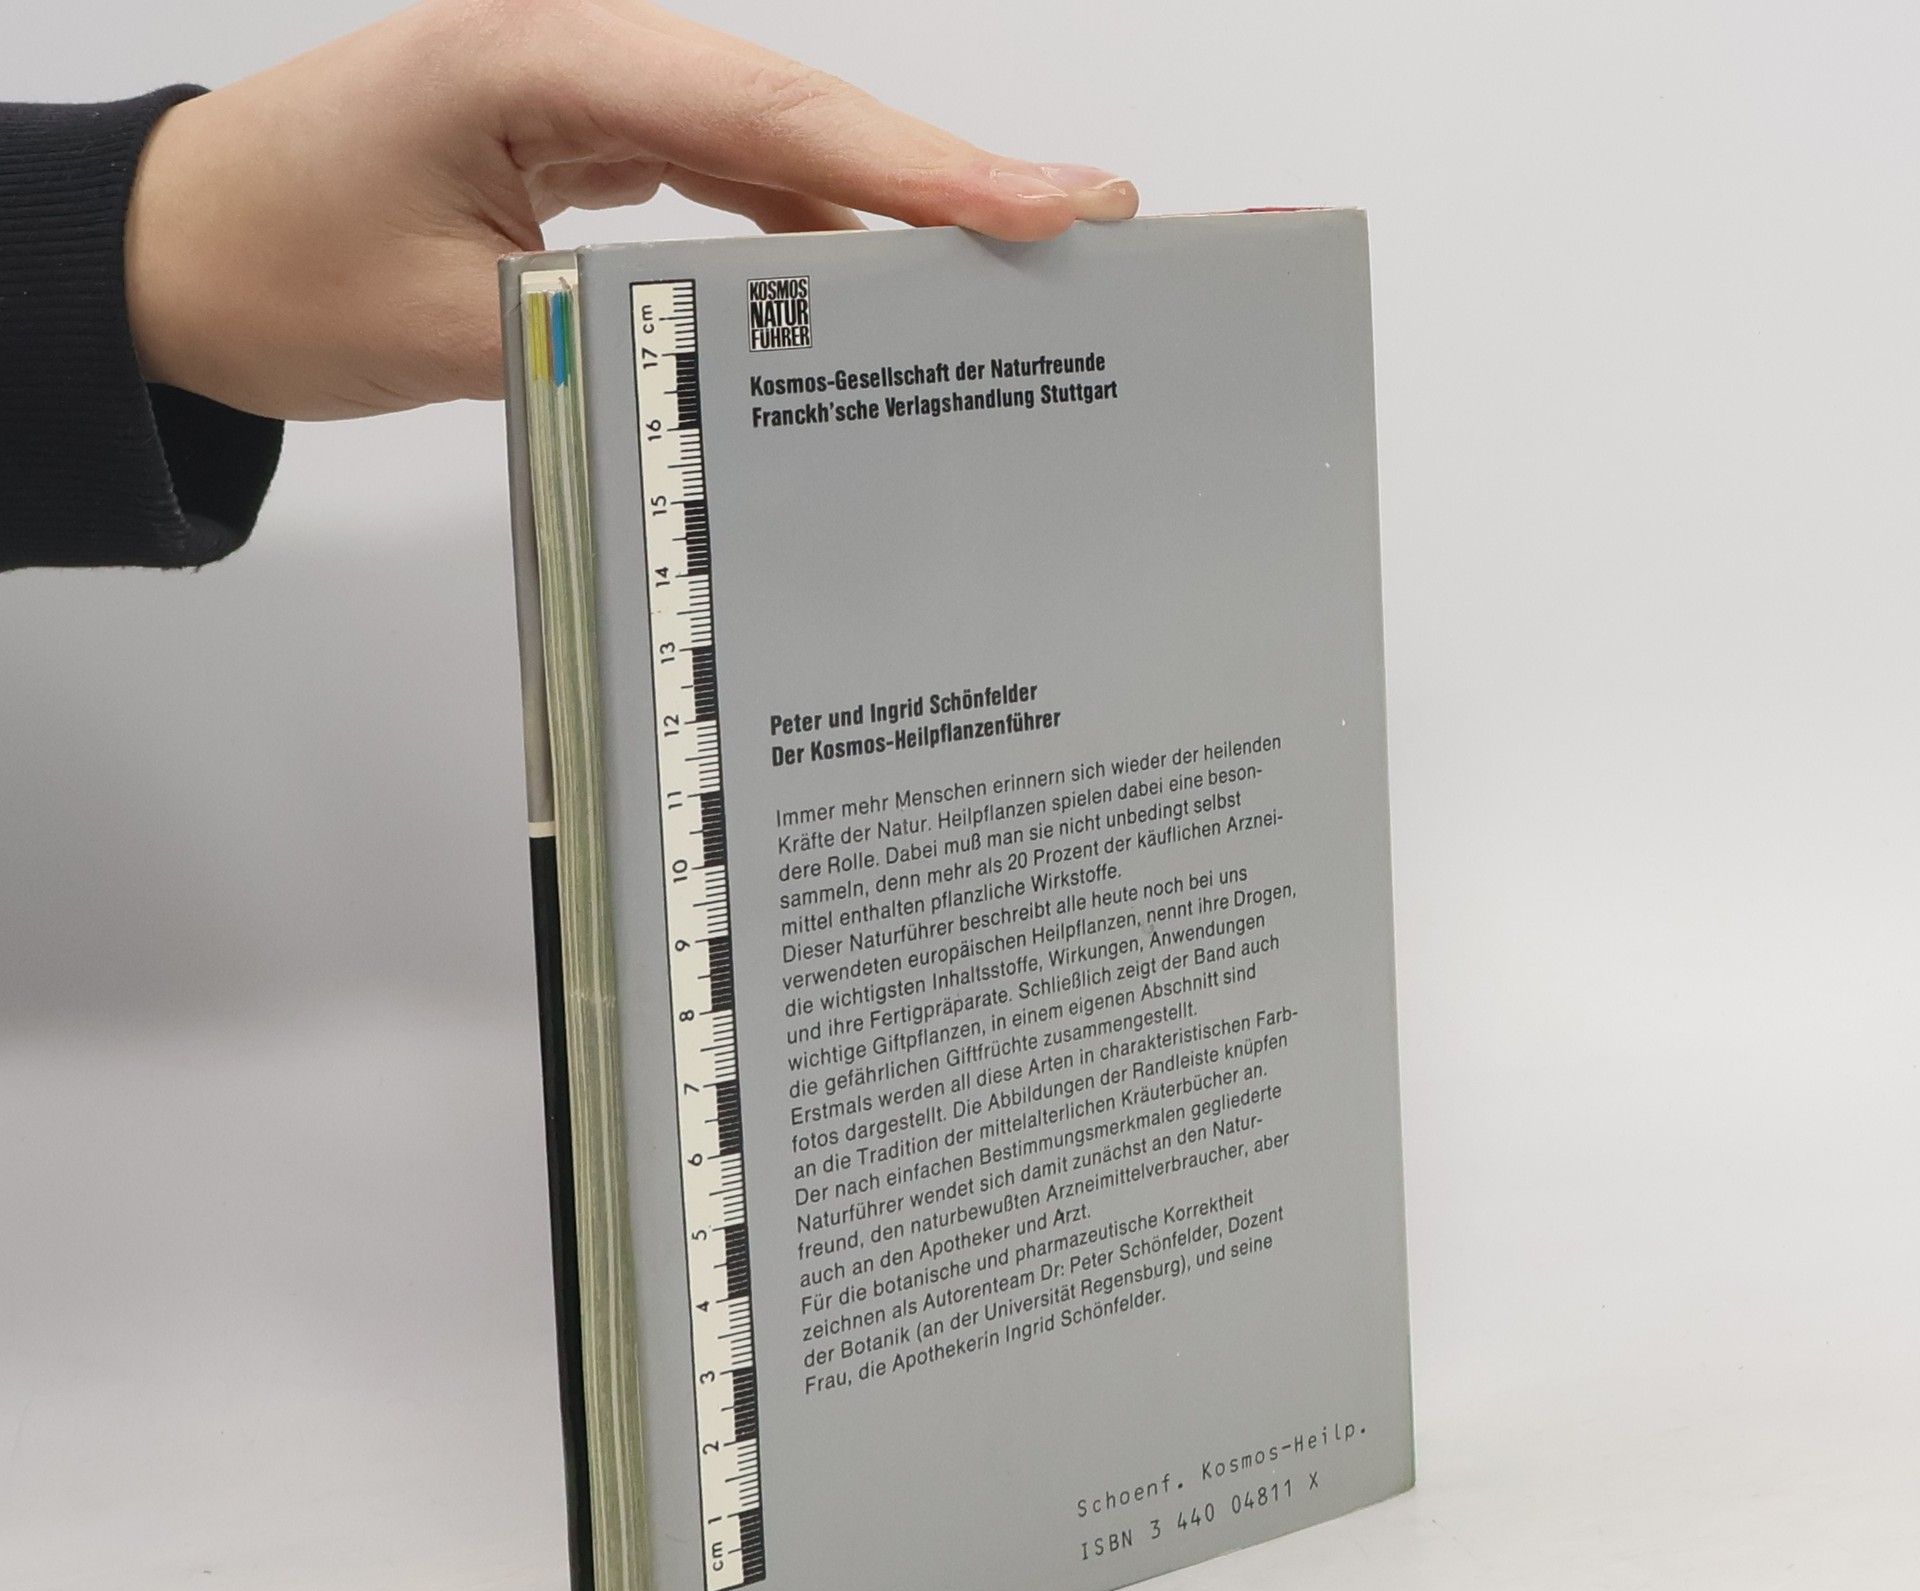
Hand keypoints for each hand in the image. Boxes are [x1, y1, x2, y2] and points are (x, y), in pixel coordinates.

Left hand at [123, 0, 1137, 420]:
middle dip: (941, 173)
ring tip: (1003, 263)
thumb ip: (606, 344)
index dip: (917, 162)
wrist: (169, 254)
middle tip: (1083, 219)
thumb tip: (746, 381)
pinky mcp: (581, 147)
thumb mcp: (446, 326)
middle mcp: (583, 55)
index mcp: (544, 59)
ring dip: (880, 208)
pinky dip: (797, 236)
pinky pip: (721, 183)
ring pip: (773, 146)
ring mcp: (587, 97)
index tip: (1042, 204)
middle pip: (800, 113)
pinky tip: (862, 290)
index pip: (769, 113)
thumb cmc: (269, 263)